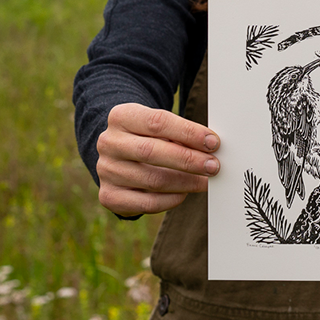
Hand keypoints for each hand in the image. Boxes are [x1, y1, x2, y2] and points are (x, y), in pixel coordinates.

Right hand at [96, 103, 220, 216]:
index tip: (213, 142)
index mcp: (121, 116)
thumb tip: (211, 147)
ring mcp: (106, 171)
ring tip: (205, 181)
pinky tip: (185, 193)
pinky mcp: (109, 196)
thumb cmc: (147, 137)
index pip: (157, 122)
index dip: (188, 132)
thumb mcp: (158, 126)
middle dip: (188, 159)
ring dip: (186, 182)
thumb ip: (180, 133)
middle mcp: (109, 143)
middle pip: (152, 151)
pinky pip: (147, 203)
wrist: (119, 155)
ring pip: (153, 180)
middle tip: (213, 166)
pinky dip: (172, 199)